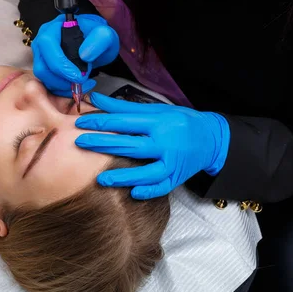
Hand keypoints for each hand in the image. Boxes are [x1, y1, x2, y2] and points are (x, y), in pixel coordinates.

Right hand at [32, 14, 118, 96]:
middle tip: (82, 82)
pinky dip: (63, 89)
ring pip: (44, 78)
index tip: (78, 77)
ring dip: (63, 86)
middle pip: (42, 67)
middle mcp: (42, 42)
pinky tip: (77, 86)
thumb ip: (100, 39)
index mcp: (53, 29)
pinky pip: (48, 84)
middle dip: (62, 80)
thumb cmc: (98, 38)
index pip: (47, 45)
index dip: (61, 65)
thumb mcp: (106, 34)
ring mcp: (41, 57)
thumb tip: (84, 54)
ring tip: (83, 83)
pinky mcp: (44, 69)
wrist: (96, 44)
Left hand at [74, 92, 230, 198]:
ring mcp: (173, 162)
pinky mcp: (177, 177)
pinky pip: (162, 187)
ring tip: (101, 179)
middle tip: (80, 143)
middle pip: (131, 145)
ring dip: (124, 176)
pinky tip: (132, 192)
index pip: (126, 121)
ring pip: (146, 172)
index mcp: (159, 122)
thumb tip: (95, 98)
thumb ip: (123, 107)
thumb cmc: (178, 122)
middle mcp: (166, 142)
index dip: (102, 122)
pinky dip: (149, 190)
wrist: (211, 139)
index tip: (81, 122)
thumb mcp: (155, 110)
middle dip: (104, 144)